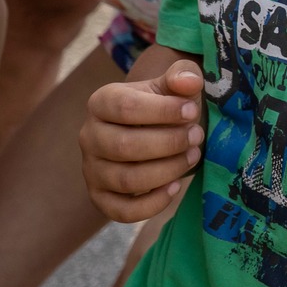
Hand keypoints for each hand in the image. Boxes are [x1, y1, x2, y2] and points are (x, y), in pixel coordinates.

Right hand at [78, 60, 205, 221]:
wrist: (154, 129)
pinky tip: (176, 186)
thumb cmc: (165, 104)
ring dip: (167, 170)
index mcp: (102, 102)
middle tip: (197, 137)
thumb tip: (189, 82)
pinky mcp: (101, 198)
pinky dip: (153, 204)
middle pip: (125, 147)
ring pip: (126, 180)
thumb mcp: (175, 84)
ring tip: (193, 156)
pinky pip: (122, 211)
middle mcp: (89, 136)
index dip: (163, 111)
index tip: (192, 111)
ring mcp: (92, 170)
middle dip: (169, 143)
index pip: (125, 107)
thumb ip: (183, 75)